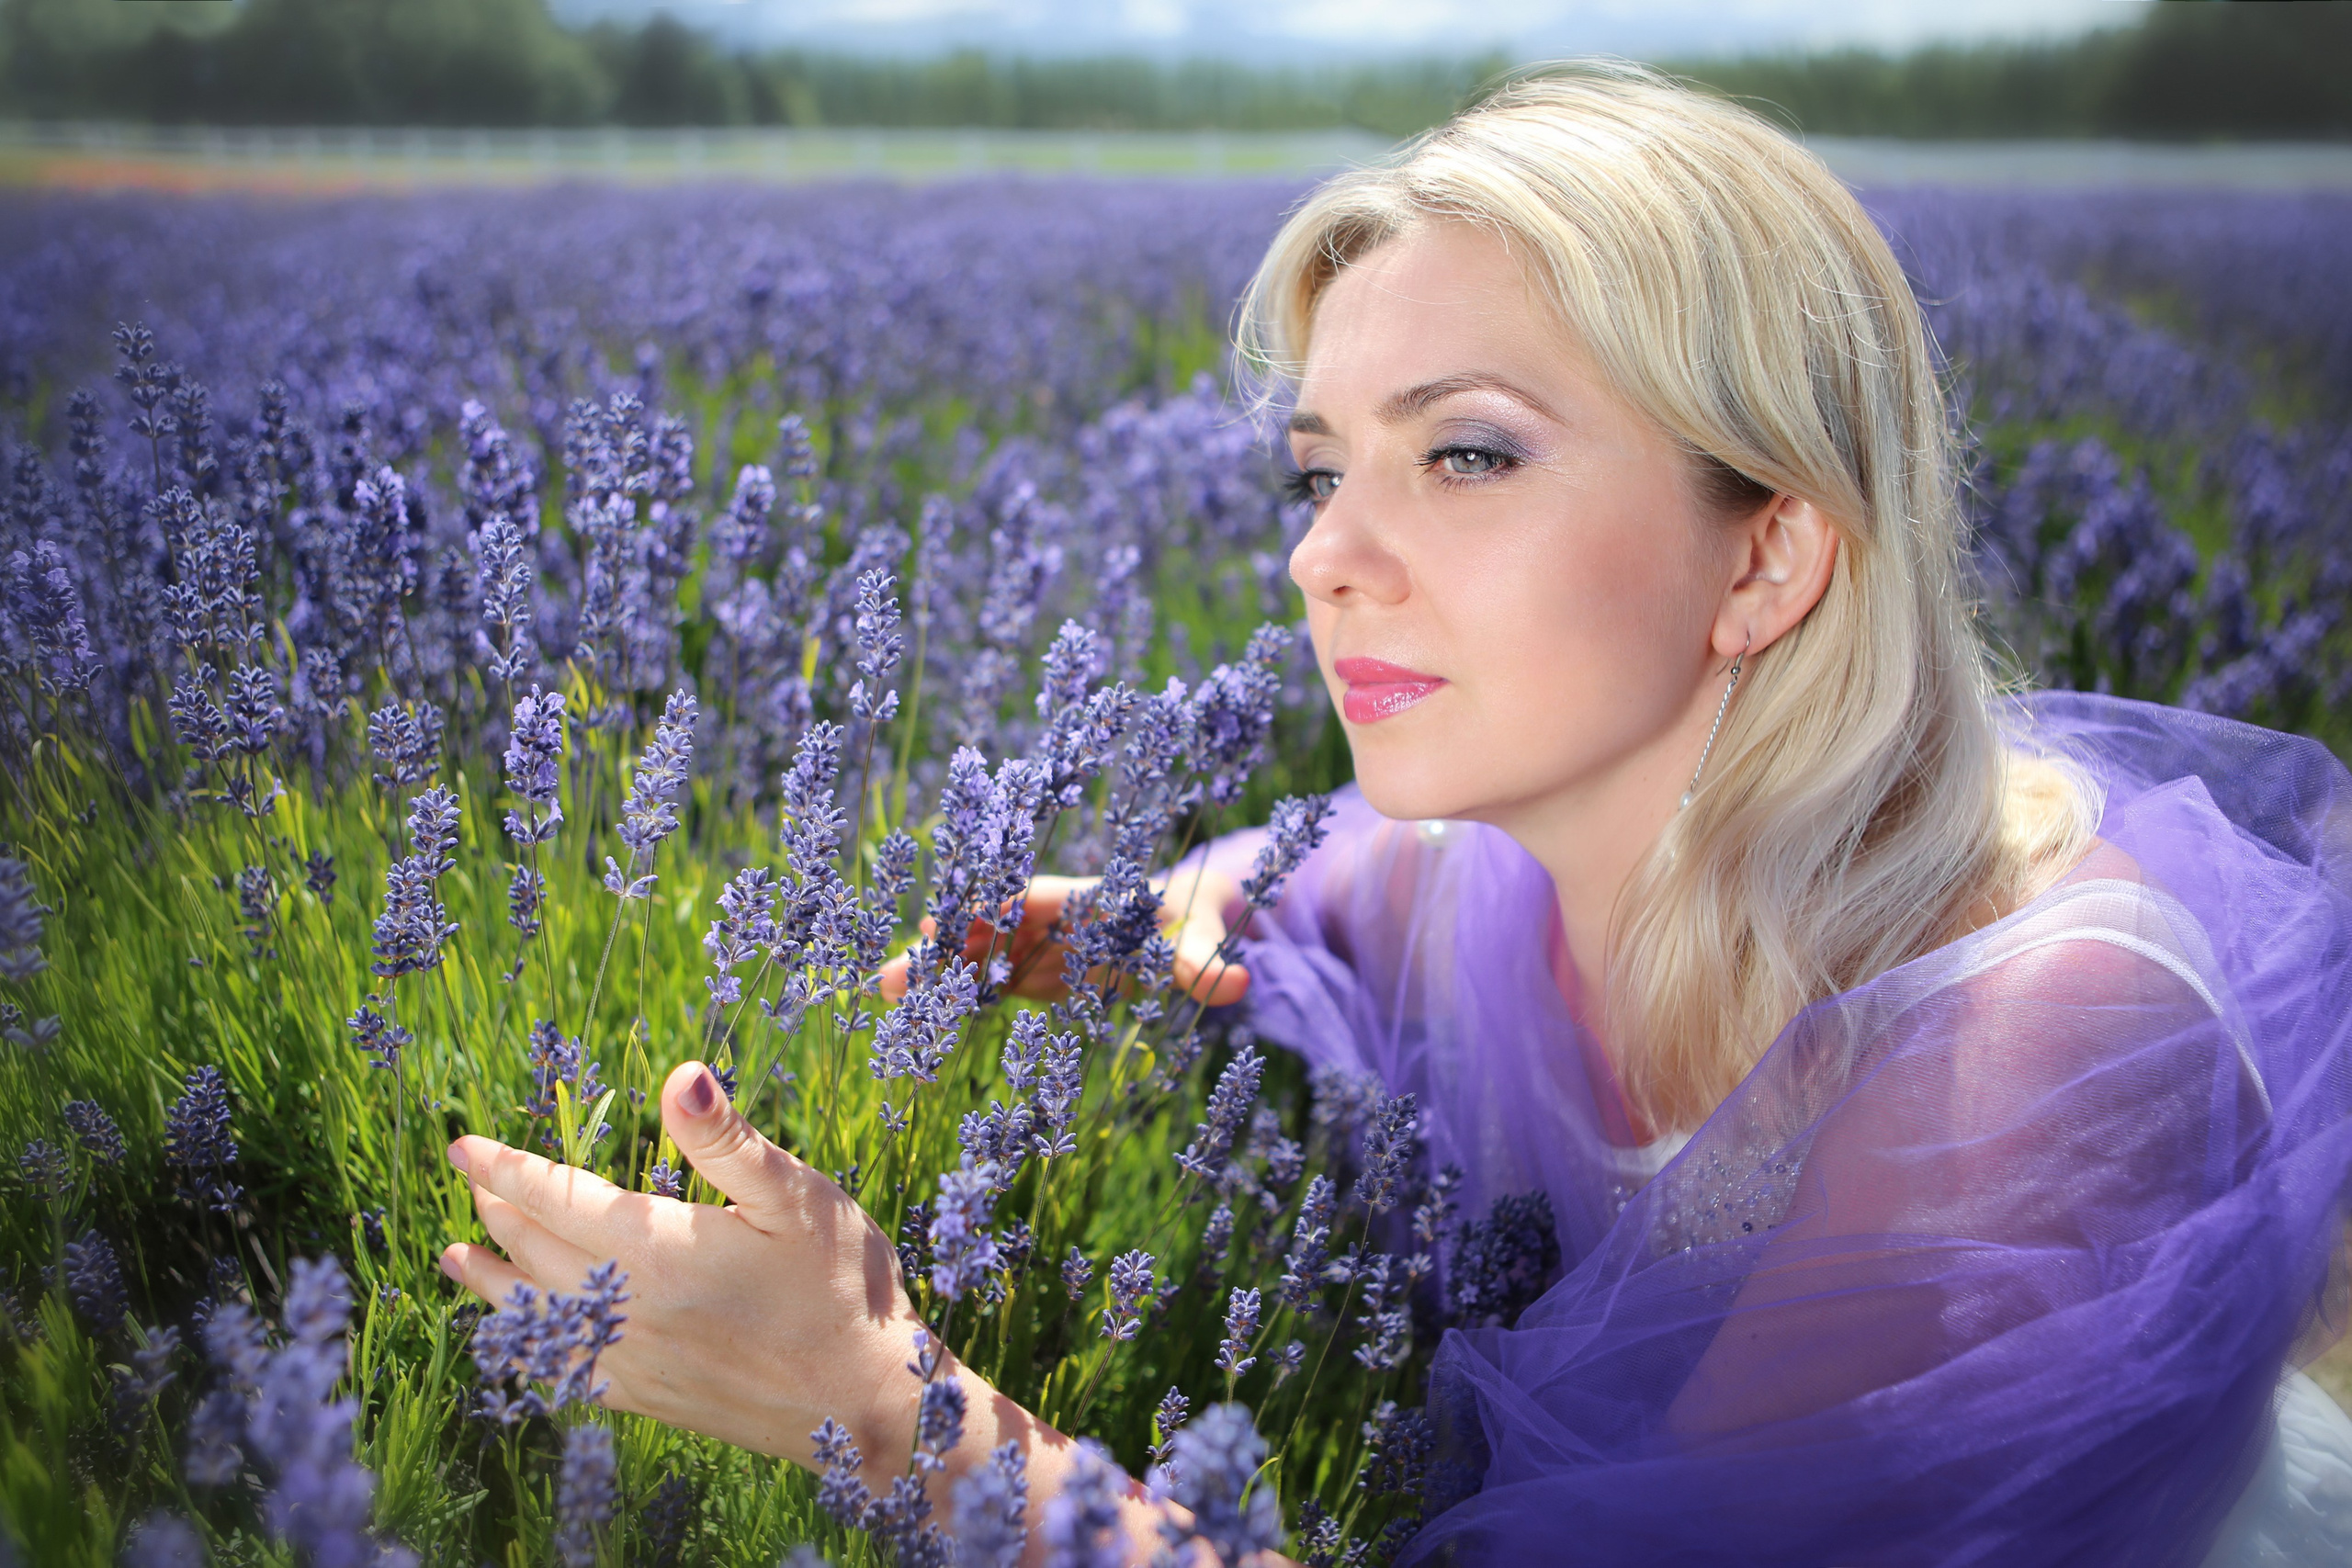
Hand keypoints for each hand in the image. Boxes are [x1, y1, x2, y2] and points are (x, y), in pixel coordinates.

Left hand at [439, 1059, 923, 1477]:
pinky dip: (528, 1345)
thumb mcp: (797, 1196)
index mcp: (658, 1249)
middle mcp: (628, 1307)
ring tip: (457, 1256)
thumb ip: (726, 1139)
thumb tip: (680, 1076)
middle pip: (536, 1251)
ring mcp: (632, 1360)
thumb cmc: (843, 1287)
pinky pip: (561, 1370)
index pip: (556, 1198)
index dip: (505, 1168)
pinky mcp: (647, 1400)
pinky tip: (521, 1340)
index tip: (462, 1146)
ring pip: (536, 1314)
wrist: (867, 1406)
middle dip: (497, 1211)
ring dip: (492, 1279)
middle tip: (471, 1182)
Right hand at [878, 868, 1252, 1005]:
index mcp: (1085, 898)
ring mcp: (1034, 944)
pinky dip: (949, 993)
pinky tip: (910, 1011)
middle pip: (990, 925)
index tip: (959, 916)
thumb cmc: (1193, 916)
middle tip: (897, 965)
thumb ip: (1207, 962)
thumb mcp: (1203, 935)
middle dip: (947, 943)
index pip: (1035, 898)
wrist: (1181, 915)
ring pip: (975, 954)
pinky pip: (984, 981)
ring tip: (882, 991)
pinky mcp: (1029, 971)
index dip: (999, 907)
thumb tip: (1238, 984)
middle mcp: (1050, 917)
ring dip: (934, 970)